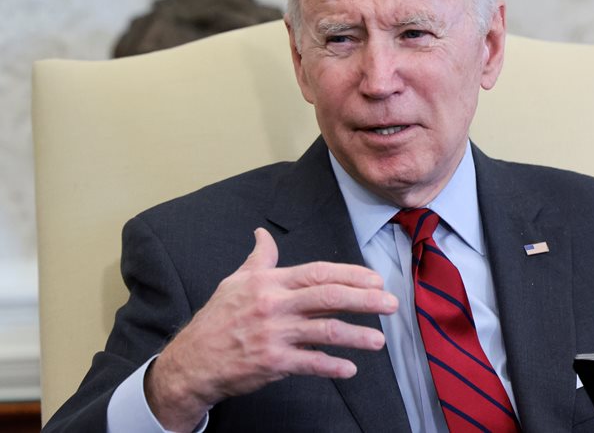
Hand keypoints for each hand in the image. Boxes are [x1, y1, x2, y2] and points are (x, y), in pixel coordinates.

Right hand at [145, 228, 397, 430]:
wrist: (194, 358)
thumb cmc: (218, 317)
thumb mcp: (236, 281)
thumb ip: (258, 258)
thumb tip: (262, 233)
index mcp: (269, 281)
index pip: (318, 272)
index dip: (350, 274)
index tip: (374, 279)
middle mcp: (275, 304)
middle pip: (329, 296)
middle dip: (364, 299)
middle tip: (391, 303)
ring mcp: (275, 334)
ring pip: (325, 331)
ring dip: (356, 335)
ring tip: (379, 340)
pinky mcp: (272, 362)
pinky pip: (310, 363)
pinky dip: (332, 366)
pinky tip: (350, 368)